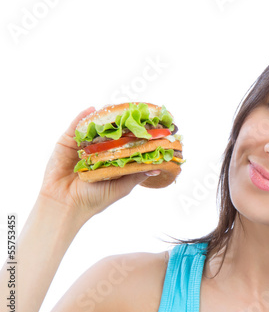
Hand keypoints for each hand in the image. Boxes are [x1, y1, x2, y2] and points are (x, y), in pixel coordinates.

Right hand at [38, 107, 154, 222]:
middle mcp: (97, 151)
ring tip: (114, 106)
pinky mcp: (66, 143)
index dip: (134, 134)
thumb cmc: (94, 199)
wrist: (66, 205)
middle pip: (109, 132)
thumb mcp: (121, 186)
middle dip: (120, 121)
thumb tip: (157, 167)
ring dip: (103, 116)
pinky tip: (92, 109)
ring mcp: (82, 146)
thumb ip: (136, 174)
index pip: (124, 142)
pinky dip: (83, 117)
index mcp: (110, 160)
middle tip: (131, 111)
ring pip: (93, 127)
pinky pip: (74, 127)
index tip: (146, 124)